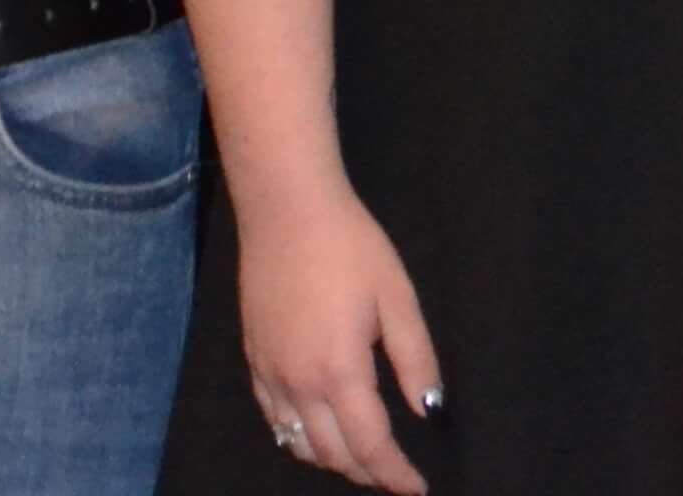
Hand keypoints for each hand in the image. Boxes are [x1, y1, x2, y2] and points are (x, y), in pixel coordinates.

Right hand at [235, 185, 440, 488]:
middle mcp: (298, 385)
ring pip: (299, 444)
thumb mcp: (398, 299)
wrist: (287, 214)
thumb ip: (416, 359)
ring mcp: (269, 377)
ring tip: (365, 459)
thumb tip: (429, 410)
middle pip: (332, 454)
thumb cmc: (352, 249)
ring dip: (333, 460)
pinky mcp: (253, 364)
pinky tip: (318, 434)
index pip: (370, 444)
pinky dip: (299, 440)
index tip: (416, 489)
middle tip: (396, 475)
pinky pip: (275, 422)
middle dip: (366, 472)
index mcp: (340, 371)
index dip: (394, 473)